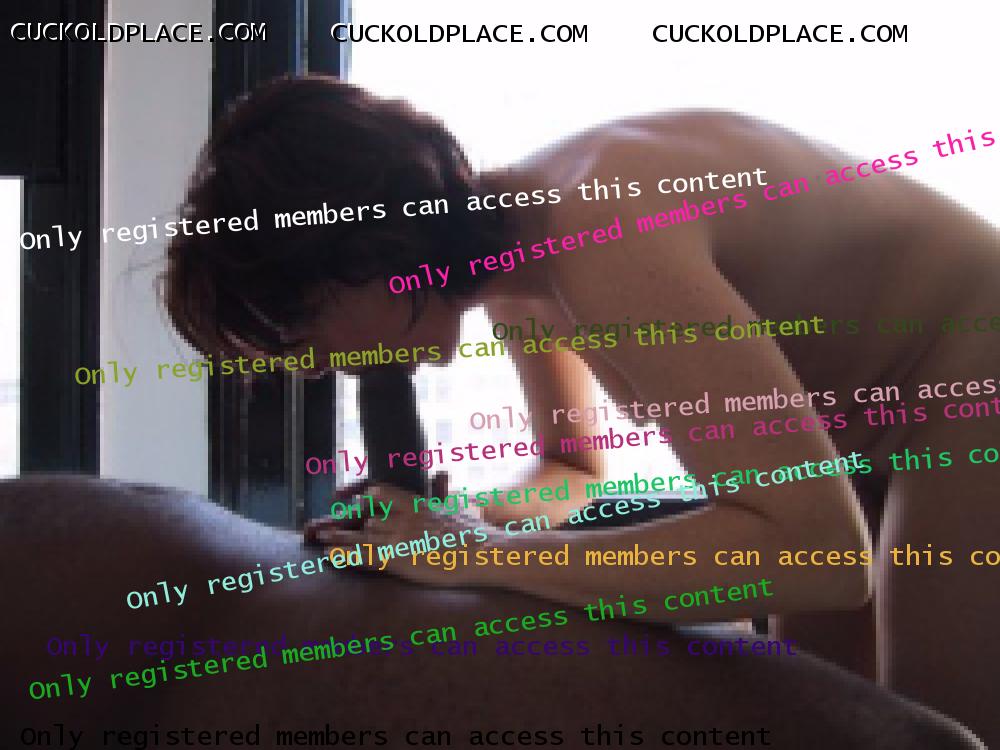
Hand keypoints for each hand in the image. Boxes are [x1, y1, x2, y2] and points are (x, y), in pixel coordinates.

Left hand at [306, 473, 508, 586]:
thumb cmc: (481, 536)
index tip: (353, 499)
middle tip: (327, 519)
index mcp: (420, 505)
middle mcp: (405, 517)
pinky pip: (363, 555)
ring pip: (361, 533)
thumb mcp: (467, 511)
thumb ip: (458, 504)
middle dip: (348, 518)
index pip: (385, 491)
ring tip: (320, 534)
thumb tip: (466, 501)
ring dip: (340, 535)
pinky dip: (345, 555)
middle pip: (368, 514)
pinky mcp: (398, 559)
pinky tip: (329, 555)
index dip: (367, 496)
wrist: (486, 552)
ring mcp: (400, 538)